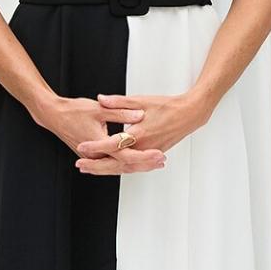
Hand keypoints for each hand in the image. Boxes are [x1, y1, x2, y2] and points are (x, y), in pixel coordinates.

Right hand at [33, 93, 163, 174]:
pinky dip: (127, 163)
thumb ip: (121, 112)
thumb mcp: (99, 108)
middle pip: (125, 165)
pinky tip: (138, 160)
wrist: (54, 116)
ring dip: (138, 165)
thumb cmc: (73, 111)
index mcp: (99, 144)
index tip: (158, 153)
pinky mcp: (93, 156)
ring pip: (119, 166)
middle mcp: (96, 155)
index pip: (126, 155)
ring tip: (155, 162)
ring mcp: (94, 157)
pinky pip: (113, 163)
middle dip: (145, 164)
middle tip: (161, 160)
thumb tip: (139, 115)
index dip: (144, 156)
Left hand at [73, 93, 201, 175]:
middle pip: (116, 163)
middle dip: (96, 166)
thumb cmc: (168, 106)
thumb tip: (102, 99)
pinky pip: (133, 166)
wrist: (189, 114)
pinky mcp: (152, 155)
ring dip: (106, 170)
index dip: (95, 146)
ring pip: (124, 168)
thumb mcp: (141, 100)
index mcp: (139, 134)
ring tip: (90, 169)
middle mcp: (143, 147)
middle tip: (81, 165)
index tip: (82, 147)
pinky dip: (120, 169)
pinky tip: (111, 168)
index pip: (113, 144)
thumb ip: (119, 102)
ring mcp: (148, 153)